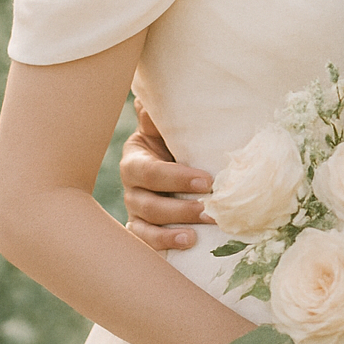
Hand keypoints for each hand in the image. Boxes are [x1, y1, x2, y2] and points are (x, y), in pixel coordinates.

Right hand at [121, 98, 215, 251]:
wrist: (169, 157)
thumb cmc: (173, 141)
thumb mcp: (167, 127)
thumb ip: (160, 114)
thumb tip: (151, 98)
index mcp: (136, 159)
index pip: (150, 172)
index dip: (176, 178)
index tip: (207, 181)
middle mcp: (132, 187)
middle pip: (149, 203)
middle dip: (180, 208)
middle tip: (211, 210)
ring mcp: (136, 211)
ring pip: (146, 225)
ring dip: (171, 232)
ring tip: (195, 236)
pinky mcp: (143, 229)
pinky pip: (145, 243)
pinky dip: (162, 245)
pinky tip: (184, 246)